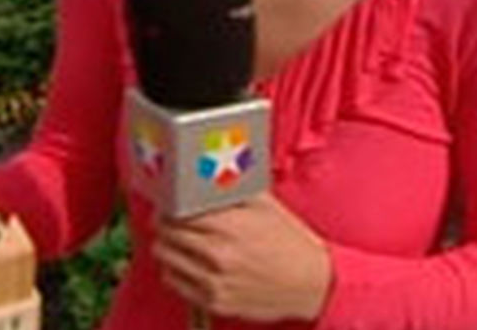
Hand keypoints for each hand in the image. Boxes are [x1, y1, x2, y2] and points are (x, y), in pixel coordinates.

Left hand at [152, 192, 332, 322]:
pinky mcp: (215, 301)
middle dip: (164, 224)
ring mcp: (214, 280)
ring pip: (165, 258)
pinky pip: (174, 283)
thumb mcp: (266, 205)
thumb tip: (207, 174)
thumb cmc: (291, 243)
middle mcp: (217, 254)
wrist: (312, 284)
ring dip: (167, 246)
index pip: (177, 211)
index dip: (168, 205)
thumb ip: (233, 189)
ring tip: (178, 242)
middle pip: (165, 233)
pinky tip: (187, 263)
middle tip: (169, 220)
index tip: (169, 204)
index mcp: (228, 225)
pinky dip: (175, 270)